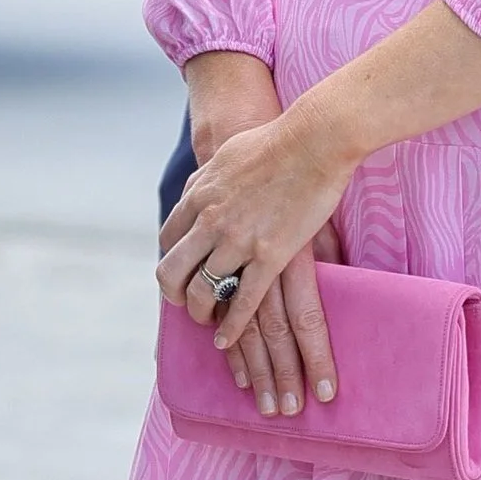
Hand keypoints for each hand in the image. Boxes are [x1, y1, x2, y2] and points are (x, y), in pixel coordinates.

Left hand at [157, 105, 355, 417]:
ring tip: (207, 322)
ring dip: (200, 313)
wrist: (313, 138)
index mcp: (198, 197)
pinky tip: (225, 341)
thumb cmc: (275, 141)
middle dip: (173, 295)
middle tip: (185, 304)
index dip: (170, 260)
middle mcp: (210, 222)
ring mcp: (238, 240)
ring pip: (202, 292)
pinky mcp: (271, 255)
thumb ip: (207, 179)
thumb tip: (195, 192)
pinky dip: (230, 327)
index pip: (166, 240)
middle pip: (172, 272)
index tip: (179, 273)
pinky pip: (243, 302)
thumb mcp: (225, 157)